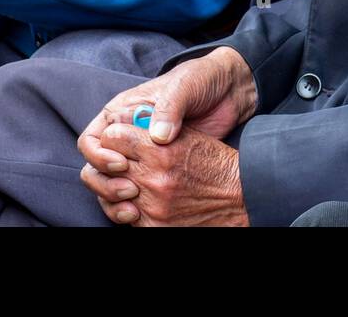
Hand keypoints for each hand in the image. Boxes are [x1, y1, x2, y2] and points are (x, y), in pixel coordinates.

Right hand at [78, 47, 255, 224]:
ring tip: (134, 206)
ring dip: (115, 199)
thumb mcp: (185, 86)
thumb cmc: (202, 80)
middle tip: (130, 189)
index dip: (99, 155)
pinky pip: (135, 193)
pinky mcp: (158, 171)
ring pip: (111, 184)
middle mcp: (127, 136)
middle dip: (105, 182)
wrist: (230, 90)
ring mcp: (142, 156)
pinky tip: (143, 213)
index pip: (92, 140)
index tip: (121, 163)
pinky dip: (132, 206)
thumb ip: (169, 108)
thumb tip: (157, 137)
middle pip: (95, 167)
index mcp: (123, 112)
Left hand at [86, 125, 247, 226]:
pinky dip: (130, 207)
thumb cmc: (214, 162)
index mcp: (159, 150)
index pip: (112, 137)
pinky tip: (140, 199)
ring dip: (118, 185)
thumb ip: (157, 128)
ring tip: (129, 180)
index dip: (114, 136)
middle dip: (112, 160)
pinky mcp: (156, 225)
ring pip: (112, 192)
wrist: (239, 196)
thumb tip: (131, 121)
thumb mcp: (188, 135)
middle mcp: (153, 177)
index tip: (120, 139)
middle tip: (121, 159)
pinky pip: (127, 216)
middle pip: (108, 165)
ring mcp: (153, 205)